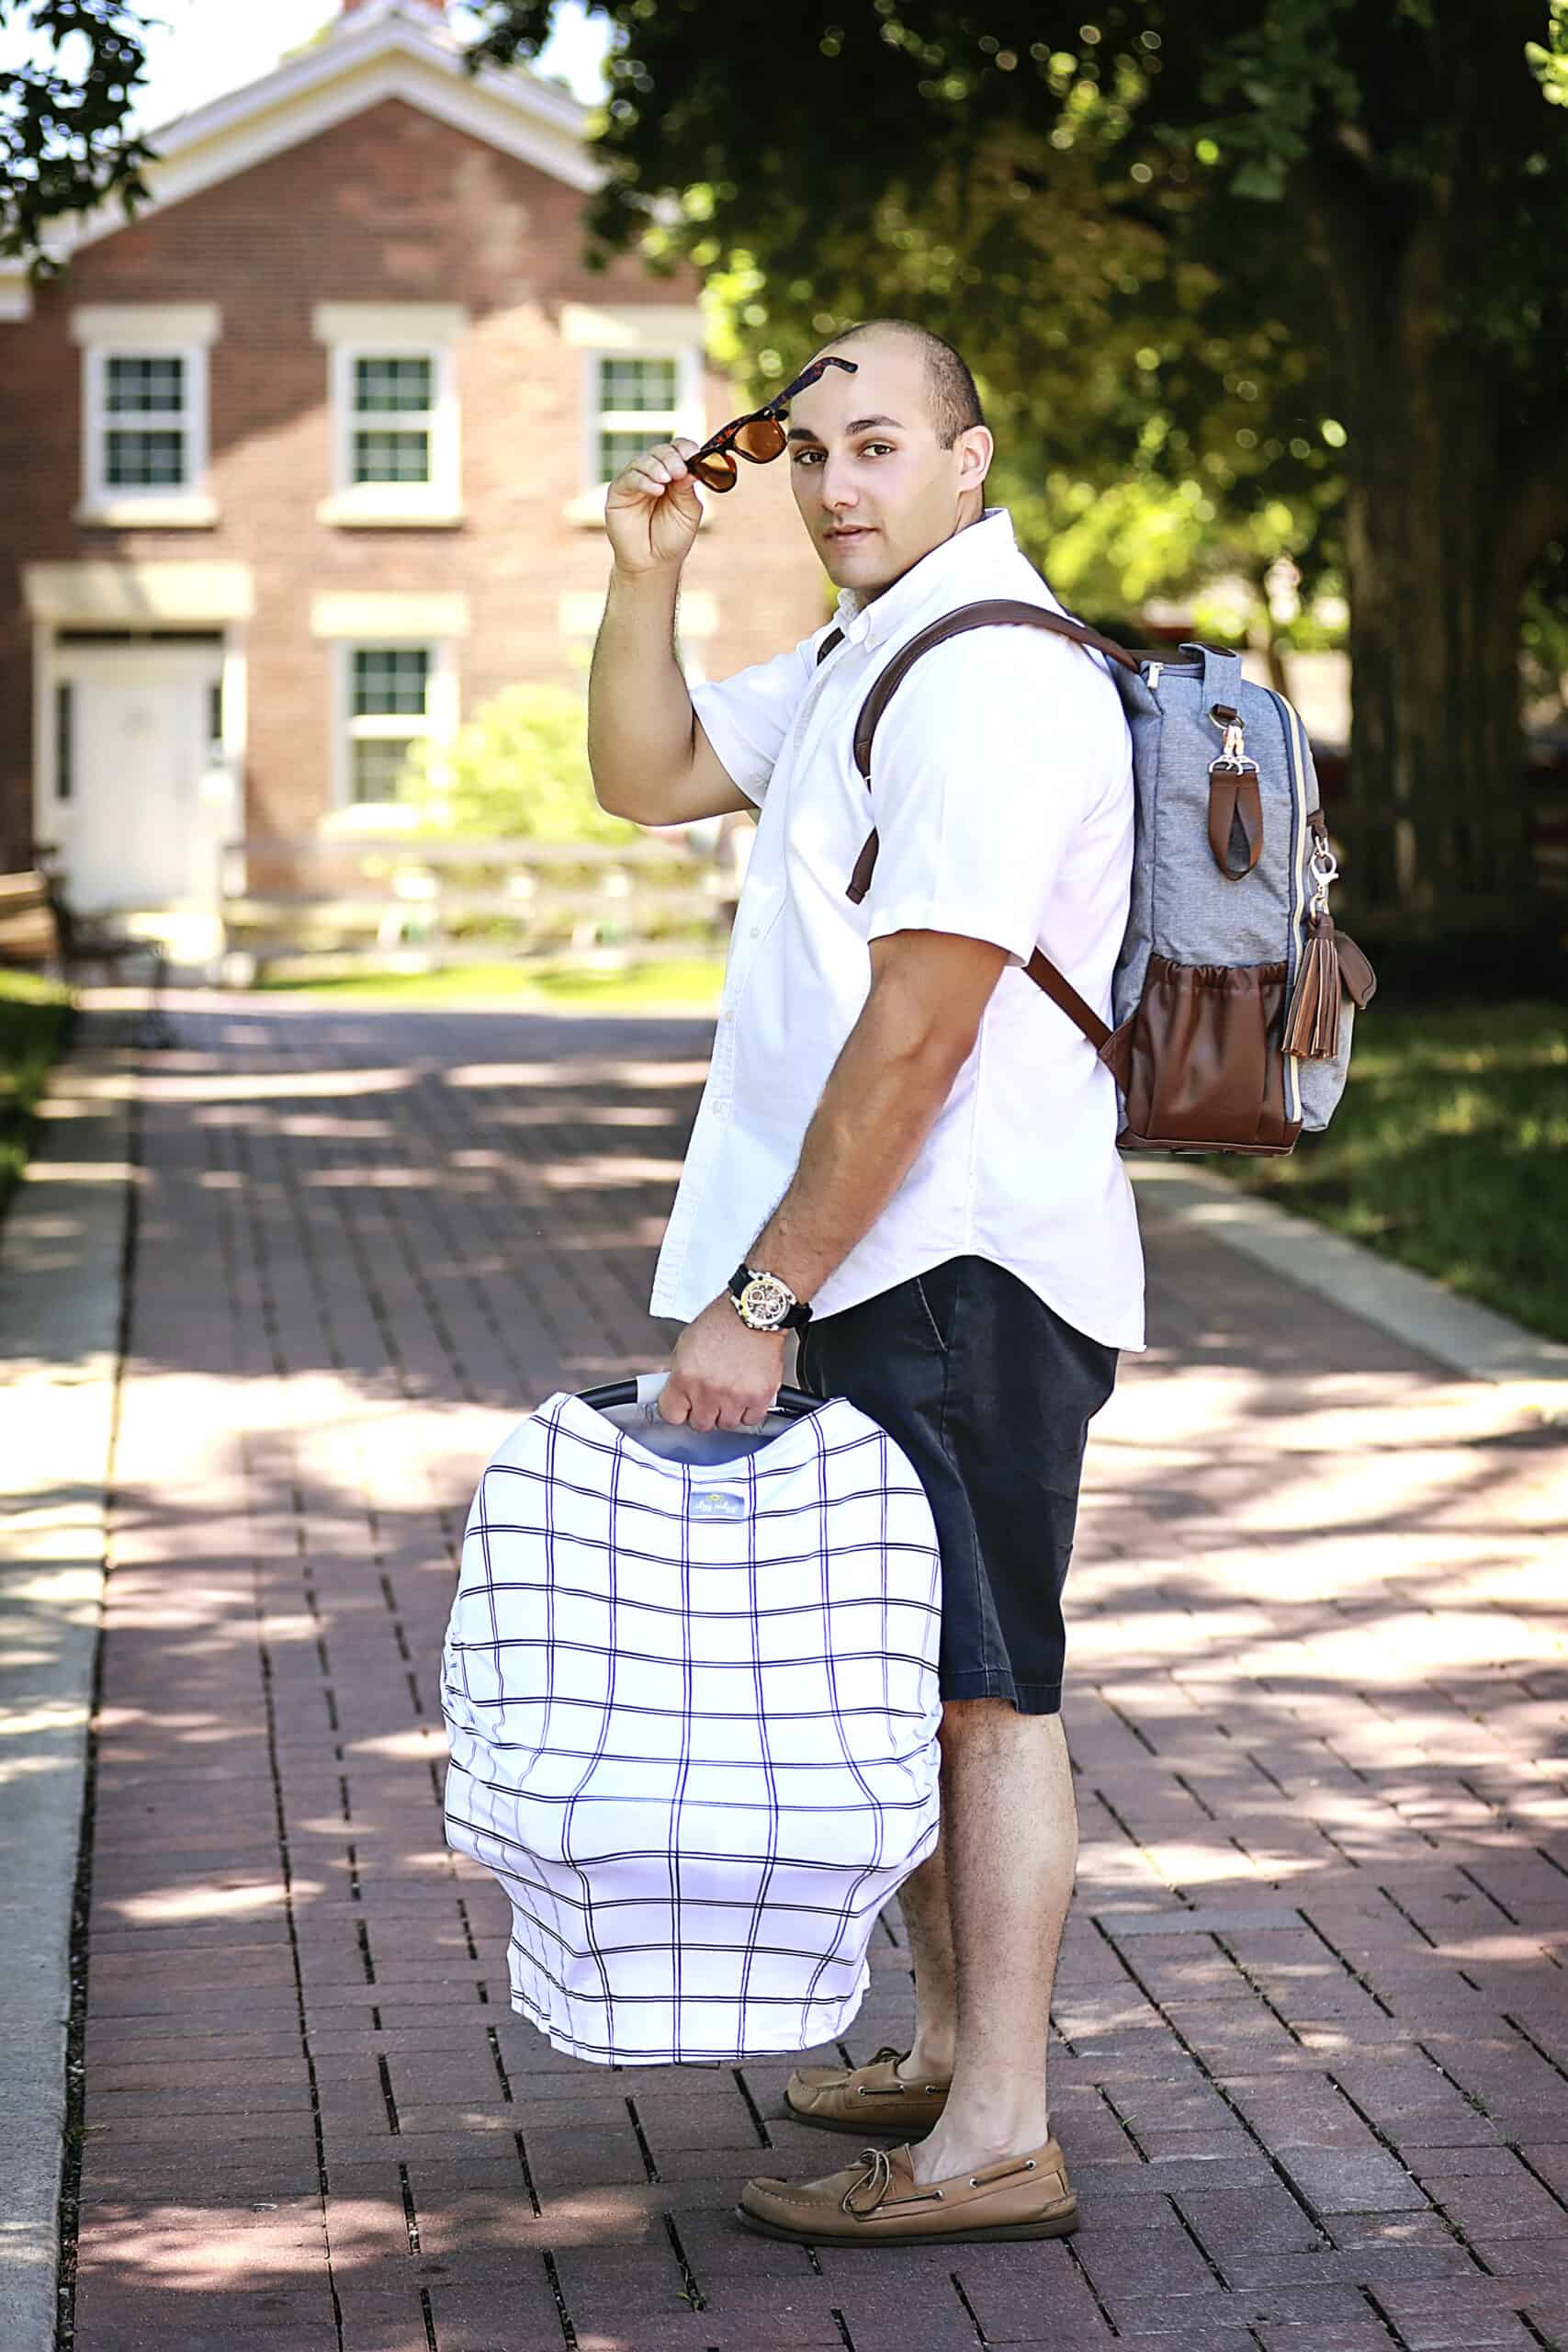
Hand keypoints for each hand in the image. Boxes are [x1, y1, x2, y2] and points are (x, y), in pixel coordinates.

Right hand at [604, 436, 703, 576]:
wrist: (653, 563)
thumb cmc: (672, 538)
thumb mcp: (688, 511)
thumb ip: (688, 488)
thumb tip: (692, 466)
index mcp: (674, 475)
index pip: (678, 450)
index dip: (685, 448)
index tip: (694, 453)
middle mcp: (654, 474)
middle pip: (661, 451)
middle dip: (672, 458)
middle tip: (679, 470)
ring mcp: (635, 482)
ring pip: (644, 461)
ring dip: (657, 467)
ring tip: (667, 480)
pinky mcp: (619, 492)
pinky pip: (630, 478)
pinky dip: (644, 481)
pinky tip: (656, 490)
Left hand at [658, 1294, 785, 1431]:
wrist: (754, 1312)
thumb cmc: (722, 1323)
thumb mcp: (686, 1344)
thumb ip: (679, 1374)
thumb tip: (672, 1393)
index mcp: (685, 1376)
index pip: (671, 1415)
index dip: (679, 1410)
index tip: (684, 1407)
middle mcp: (708, 1389)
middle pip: (700, 1424)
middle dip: (704, 1411)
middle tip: (711, 1394)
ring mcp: (735, 1395)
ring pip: (726, 1425)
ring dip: (728, 1412)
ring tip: (731, 1389)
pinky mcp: (759, 1397)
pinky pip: (751, 1420)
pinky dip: (749, 1410)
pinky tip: (746, 1393)